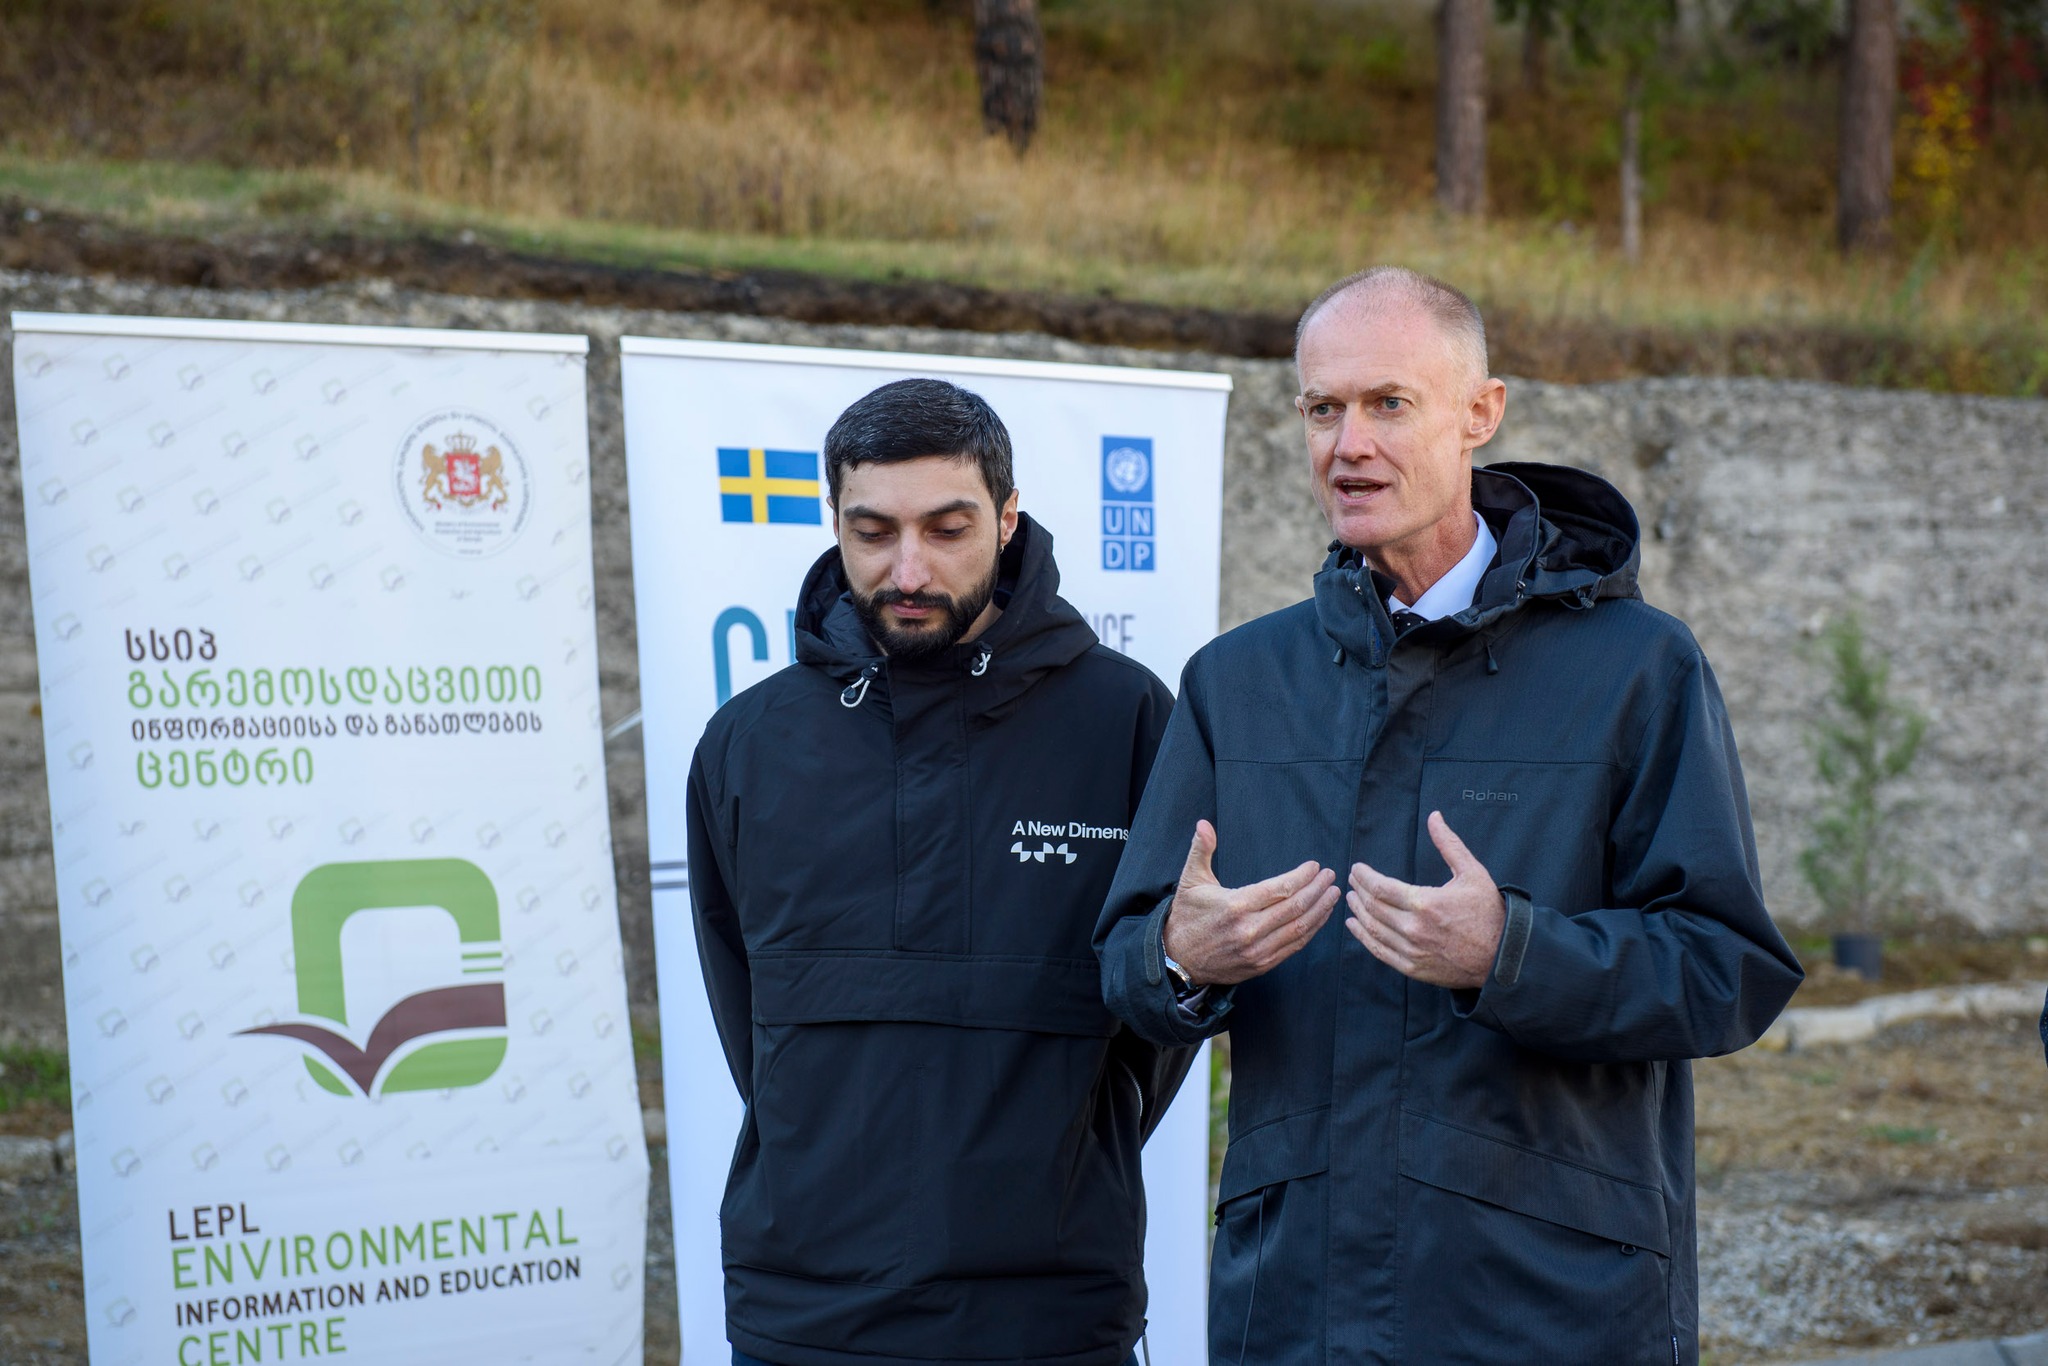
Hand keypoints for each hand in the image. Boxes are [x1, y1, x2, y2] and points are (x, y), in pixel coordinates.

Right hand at [1161, 820, 1338, 986]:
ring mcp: (1257, 950)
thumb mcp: (1190, 880)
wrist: (1178, 959)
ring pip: (1299, 928)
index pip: (1280, 889)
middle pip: (1295, 907)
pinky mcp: (1262, 964)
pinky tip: (1321, 918)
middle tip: (1331, 876)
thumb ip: (1201, 850)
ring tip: (1333, 894)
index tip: (1315, 866)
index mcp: (1235, 905)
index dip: (1302, 876)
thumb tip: (1204, 824)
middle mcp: (1249, 929)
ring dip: (1321, 910)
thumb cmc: (1187, 916)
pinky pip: (1294, 946)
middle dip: (1317, 889)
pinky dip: (1312, 931)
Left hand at [1344, 811, 1504, 989]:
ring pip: (1372, 929)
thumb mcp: (1472, 873)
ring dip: (1357, 912)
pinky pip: (1379, 952)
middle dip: (1358, 891)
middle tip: (1351, 881)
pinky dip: (1363, 938)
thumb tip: (1434, 817)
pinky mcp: (1413, 968)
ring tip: (1350, 899)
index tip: (1357, 869)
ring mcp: (1412, 951)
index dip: (1363, 876)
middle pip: (1372, 907)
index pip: (1380, 887)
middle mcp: (1414, 928)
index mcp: (1425, 903)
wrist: (1503, 956)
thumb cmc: (1489, 912)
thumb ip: (1449, 844)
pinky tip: (1354, 926)